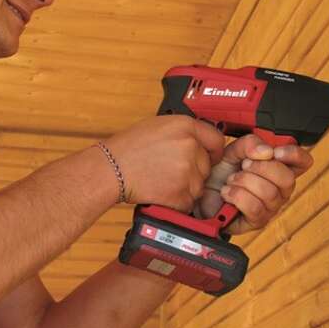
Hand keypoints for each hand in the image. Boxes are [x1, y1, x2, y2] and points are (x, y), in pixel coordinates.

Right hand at [100, 116, 224, 212]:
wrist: (112, 169)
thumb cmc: (128, 148)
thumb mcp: (158, 126)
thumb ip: (184, 132)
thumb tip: (200, 141)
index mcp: (185, 126)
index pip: (217, 140)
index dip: (213, 151)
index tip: (210, 157)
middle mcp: (189, 146)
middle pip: (207, 166)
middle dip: (194, 171)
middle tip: (171, 170)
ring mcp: (187, 171)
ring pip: (199, 185)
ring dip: (186, 188)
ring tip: (163, 180)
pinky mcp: (181, 193)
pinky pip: (189, 201)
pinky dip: (178, 201)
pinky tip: (162, 191)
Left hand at [194, 134, 314, 234]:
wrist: (201, 192)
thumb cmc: (220, 173)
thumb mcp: (234, 151)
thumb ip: (250, 144)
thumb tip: (267, 151)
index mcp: (278, 168)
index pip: (302, 162)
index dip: (294, 155)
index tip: (276, 152)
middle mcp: (279, 189)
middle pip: (287, 179)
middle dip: (262, 168)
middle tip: (244, 165)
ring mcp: (270, 206)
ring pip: (269, 193)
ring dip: (245, 182)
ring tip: (231, 180)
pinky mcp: (256, 221)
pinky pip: (255, 207)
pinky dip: (237, 196)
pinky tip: (228, 193)